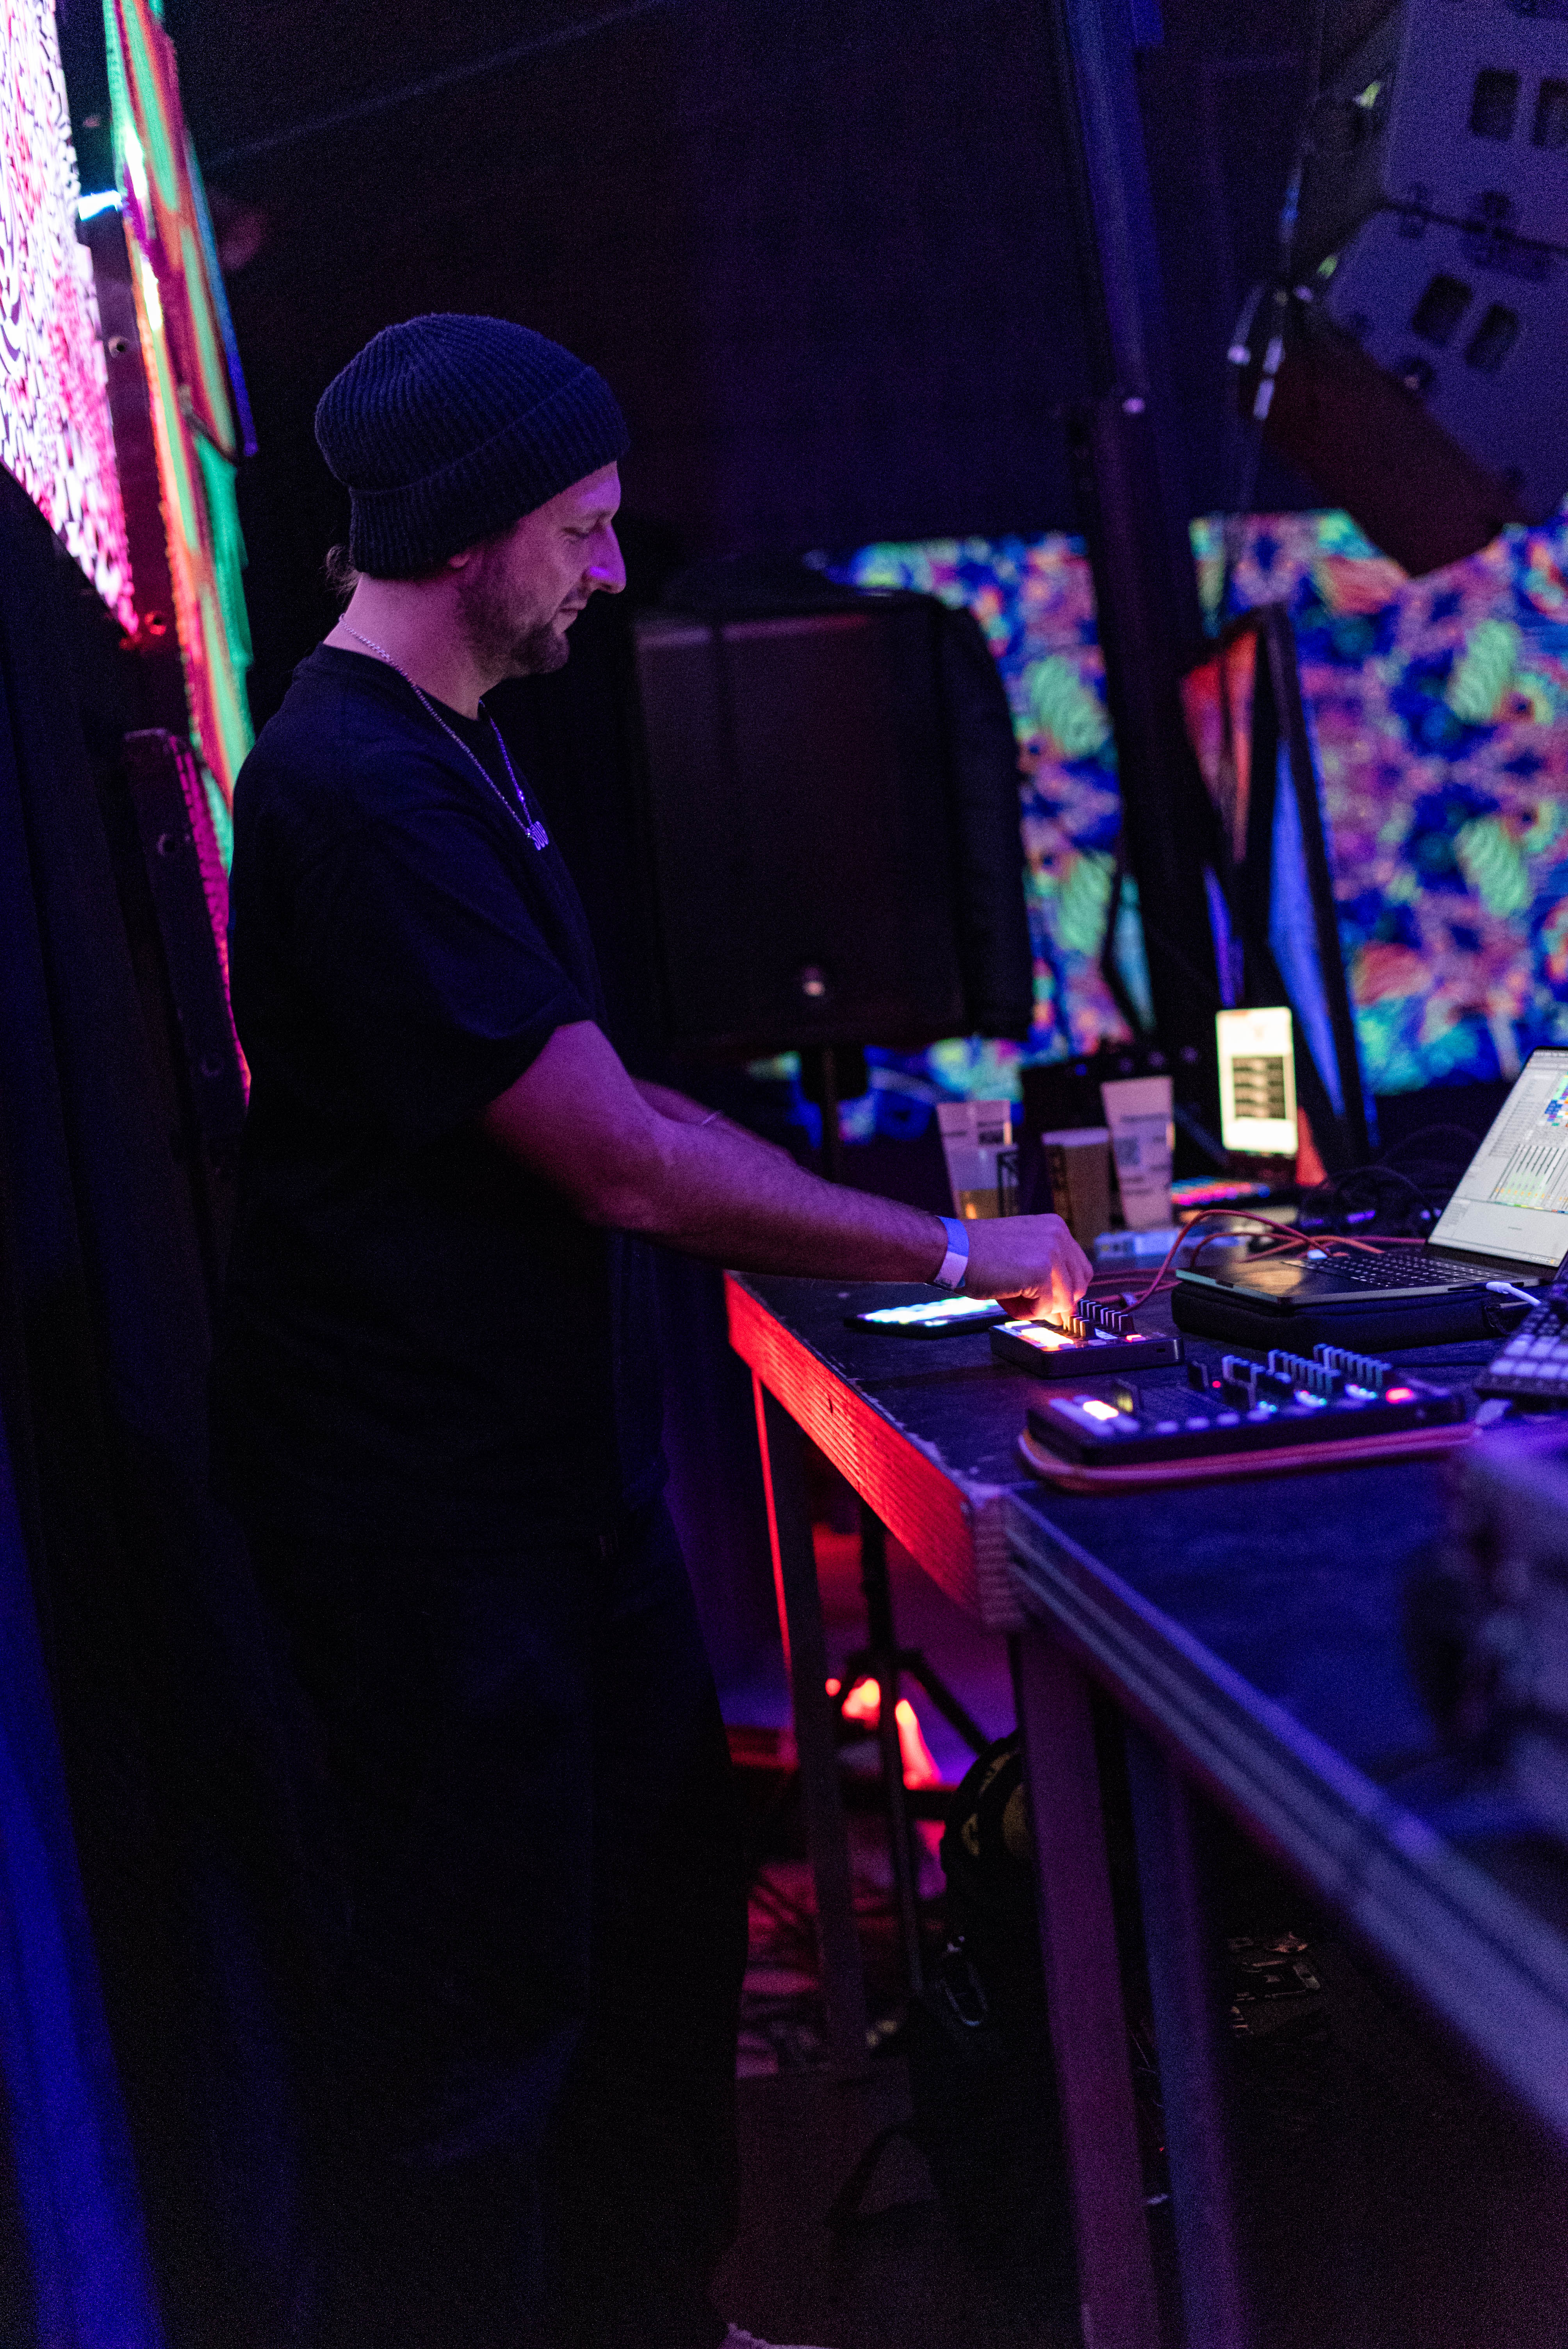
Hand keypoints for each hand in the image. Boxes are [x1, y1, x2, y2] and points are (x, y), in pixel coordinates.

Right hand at [960, 1214, 1092, 1322]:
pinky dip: (1025, 1311)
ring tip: (1010, 1294)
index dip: (1064, 1290)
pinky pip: (1045, 1309)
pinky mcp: (1042, 1272)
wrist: (951, 1249)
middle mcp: (1059, 1235)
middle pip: (1078, 1287)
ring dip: (1037, 1307)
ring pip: (1064, 1301)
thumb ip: (1046, 1277)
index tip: (1046, 1298)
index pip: (1081, 1269)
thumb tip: (1063, 1312)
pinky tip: (1005, 1296)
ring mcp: (1053, 1252)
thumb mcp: (1021, 1257)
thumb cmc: (977, 1253)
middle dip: (1054, 1301)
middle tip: (1025, 1299)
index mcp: (1055, 1227)